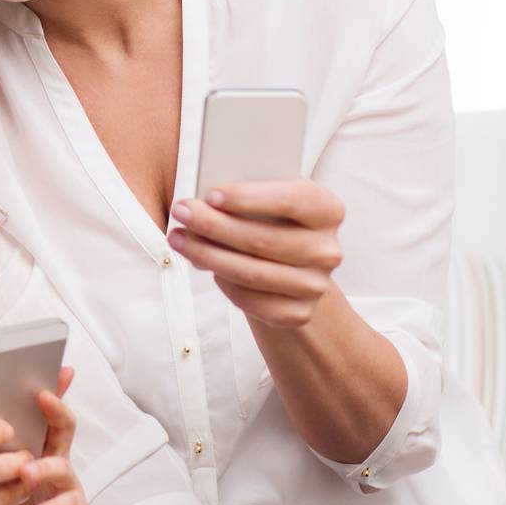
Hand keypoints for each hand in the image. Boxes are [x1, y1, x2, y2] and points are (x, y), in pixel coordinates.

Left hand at [1, 367, 96, 504]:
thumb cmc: (18, 498)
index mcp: (37, 440)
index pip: (43, 406)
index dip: (46, 385)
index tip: (40, 363)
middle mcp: (56, 455)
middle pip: (63, 424)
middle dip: (56, 408)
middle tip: (42, 397)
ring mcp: (67, 481)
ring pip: (63, 465)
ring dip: (44, 466)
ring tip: (26, 470)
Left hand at [167, 180, 345, 328]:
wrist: (291, 265)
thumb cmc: (271, 217)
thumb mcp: (266, 195)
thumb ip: (245, 191)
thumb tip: (202, 202)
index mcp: (327, 209)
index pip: (289, 200)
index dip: (248, 197)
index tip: (210, 194)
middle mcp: (327, 249)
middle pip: (262, 240)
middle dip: (213, 225)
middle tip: (181, 212)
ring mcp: (316, 285)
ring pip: (251, 273)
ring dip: (207, 255)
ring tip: (178, 239)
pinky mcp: (299, 313)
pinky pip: (251, 301)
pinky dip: (224, 283)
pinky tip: (206, 265)